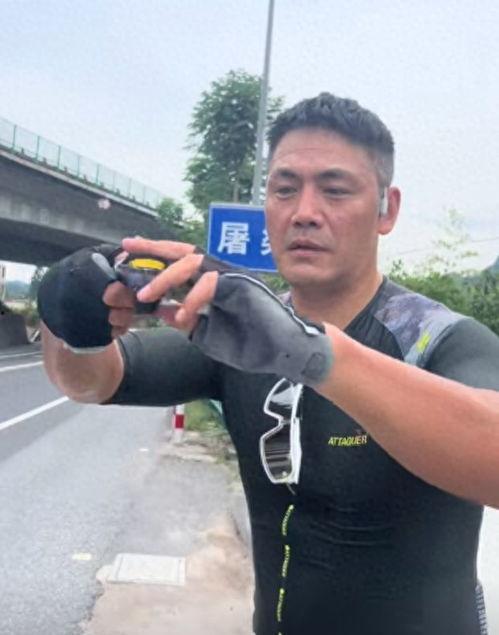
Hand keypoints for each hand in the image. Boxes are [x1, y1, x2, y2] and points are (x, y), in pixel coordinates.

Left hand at [123, 237, 332, 385]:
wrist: (283, 353)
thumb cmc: (251, 344)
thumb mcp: (207, 334)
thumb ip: (187, 320)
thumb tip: (163, 311)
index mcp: (211, 284)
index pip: (179, 264)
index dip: (156, 260)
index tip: (130, 257)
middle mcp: (220, 274)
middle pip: (182, 251)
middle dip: (154, 249)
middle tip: (128, 247)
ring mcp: (232, 276)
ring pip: (193, 262)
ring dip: (166, 277)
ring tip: (146, 295)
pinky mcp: (242, 284)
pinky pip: (211, 283)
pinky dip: (193, 298)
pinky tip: (184, 315)